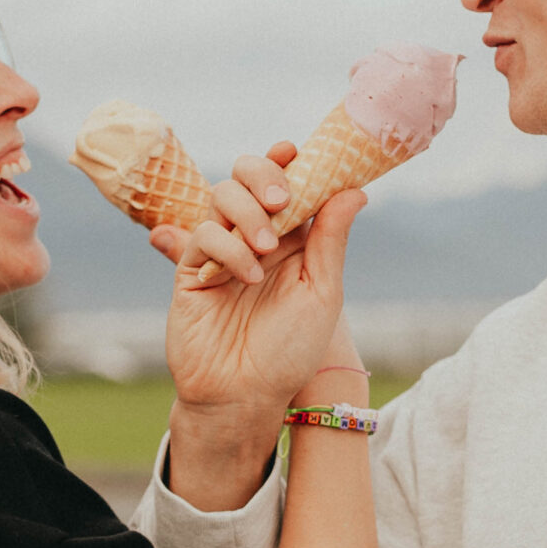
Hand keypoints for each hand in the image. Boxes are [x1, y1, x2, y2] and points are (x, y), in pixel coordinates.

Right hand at [153, 141, 365, 422]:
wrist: (247, 396)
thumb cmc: (290, 352)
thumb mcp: (322, 293)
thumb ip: (330, 240)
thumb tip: (355, 189)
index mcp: (290, 239)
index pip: (285, 182)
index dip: (288, 161)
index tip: (296, 151)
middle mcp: (253, 237)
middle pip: (246, 175)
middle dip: (263, 175)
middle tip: (282, 200)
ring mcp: (220, 250)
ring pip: (221, 196)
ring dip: (248, 213)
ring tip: (267, 249)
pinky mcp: (191, 270)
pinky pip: (203, 235)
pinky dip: (228, 247)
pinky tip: (247, 277)